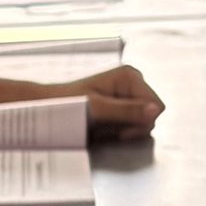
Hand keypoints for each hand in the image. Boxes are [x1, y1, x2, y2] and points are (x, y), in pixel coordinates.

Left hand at [48, 65, 164, 140]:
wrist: (48, 106)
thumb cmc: (68, 104)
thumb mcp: (97, 110)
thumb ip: (126, 111)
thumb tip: (154, 111)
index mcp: (130, 76)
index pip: (157, 107)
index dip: (141, 122)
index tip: (120, 128)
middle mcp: (133, 81)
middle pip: (151, 114)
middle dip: (133, 126)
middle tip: (108, 127)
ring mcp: (129, 92)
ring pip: (143, 120)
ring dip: (125, 129)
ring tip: (104, 125)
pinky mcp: (123, 103)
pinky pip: (133, 122)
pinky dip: (120, 129)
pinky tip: (105, 126)